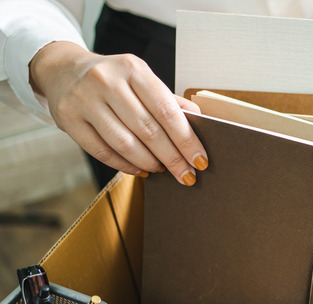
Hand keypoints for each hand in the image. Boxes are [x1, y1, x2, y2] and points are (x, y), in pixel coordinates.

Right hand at [29, 41, 206, 184]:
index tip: (201, 160)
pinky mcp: (68, 119)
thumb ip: (168, 100)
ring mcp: (85, 100)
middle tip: (187, 176)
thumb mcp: (141, 79)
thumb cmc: (113, 79)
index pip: (167, 111)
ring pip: (125, 143)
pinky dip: (125, 165)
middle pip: (149, 130)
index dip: (187, 140)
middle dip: (173, 158)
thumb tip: (199, 121)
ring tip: (162, 170)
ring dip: (149, 163)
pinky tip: (140, 170)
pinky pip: (102, 152)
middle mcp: (108, 81)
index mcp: (133, 69)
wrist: (63, 70)